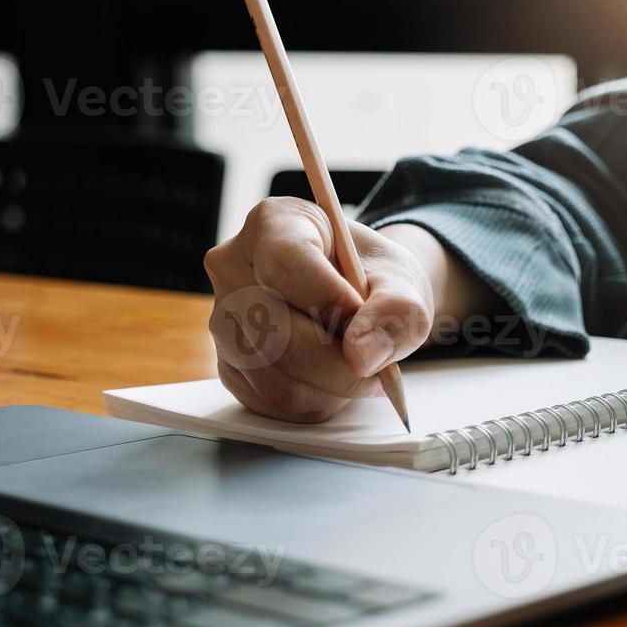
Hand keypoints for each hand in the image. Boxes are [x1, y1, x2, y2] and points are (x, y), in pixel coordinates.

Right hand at [204, 198, 436, 422]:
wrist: (363, 303)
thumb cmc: (375, 281)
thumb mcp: (403, 283)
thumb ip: (396, 311)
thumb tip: (364, 354)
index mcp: (274, 224)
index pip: (286, 264)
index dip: (329, 300)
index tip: (364, 320)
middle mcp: (234, 267)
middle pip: (274, 331)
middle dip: (339, 363)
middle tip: (380, 368)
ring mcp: (224, 319)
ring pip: (273, 376)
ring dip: (330, 388)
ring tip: (357, 369)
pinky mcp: (229, 365)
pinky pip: (270, 401)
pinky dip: (313, 403)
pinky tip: (332, 381)